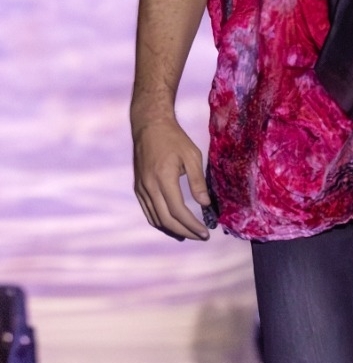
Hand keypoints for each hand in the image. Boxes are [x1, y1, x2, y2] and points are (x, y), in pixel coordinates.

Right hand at [132, 117, 210, 240]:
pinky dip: (160, 221)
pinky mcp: (138, 187)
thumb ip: (198, 181)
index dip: (192, 225)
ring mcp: (141, 188)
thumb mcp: (192, 155)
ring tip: (188, 233)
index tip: (205, 233)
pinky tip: (171, 223)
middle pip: (166, 219)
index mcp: (164, 178)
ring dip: (172, 229)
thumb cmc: (174, 138)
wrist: (150, 126)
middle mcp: (149, 187)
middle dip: (184, 231)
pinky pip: (148, 211)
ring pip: (155, 218)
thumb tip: (205, 204)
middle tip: (199, 236)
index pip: (178, 211)